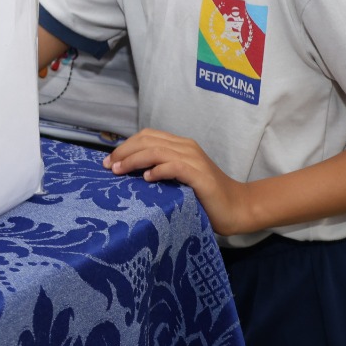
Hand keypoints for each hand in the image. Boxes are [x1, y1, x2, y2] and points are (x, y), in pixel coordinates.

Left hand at [104, 129, 254, 236]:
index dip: (126, 146)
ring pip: (156, 151)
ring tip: (119, 171)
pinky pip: (174, 166)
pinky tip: (146, 179)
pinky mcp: (200, 175)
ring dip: (134, 160)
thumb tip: (130, 174)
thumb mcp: (179, 179)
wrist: (237, 208)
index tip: (109, 162)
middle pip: (147, 140)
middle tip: (108, 166)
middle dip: (124, 152)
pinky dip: (157, 170)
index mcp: (180, 145)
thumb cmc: (205, 197)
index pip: (147, 136)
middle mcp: (186, 147)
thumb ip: (161, 171)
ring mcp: (194, 160)